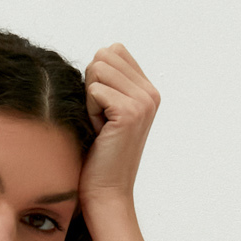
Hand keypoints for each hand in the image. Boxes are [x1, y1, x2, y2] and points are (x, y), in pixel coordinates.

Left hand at [80, 42, 159, 209]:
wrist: (106, 190)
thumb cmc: (99, 153)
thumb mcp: (107, 109)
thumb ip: (109, 79)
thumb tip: (100, 52)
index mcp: (148, 90)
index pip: (114, 50)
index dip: (97, 78)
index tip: (104, 109)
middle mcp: (151, 93)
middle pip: (103, 56)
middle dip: (92, 87)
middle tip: (101, 119)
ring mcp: (143, 102)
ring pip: (97, 70)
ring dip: (90, 99)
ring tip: (101, 125)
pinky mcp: (130, 112)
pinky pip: (94, 90)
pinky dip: (89, 110)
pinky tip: (100, 132)